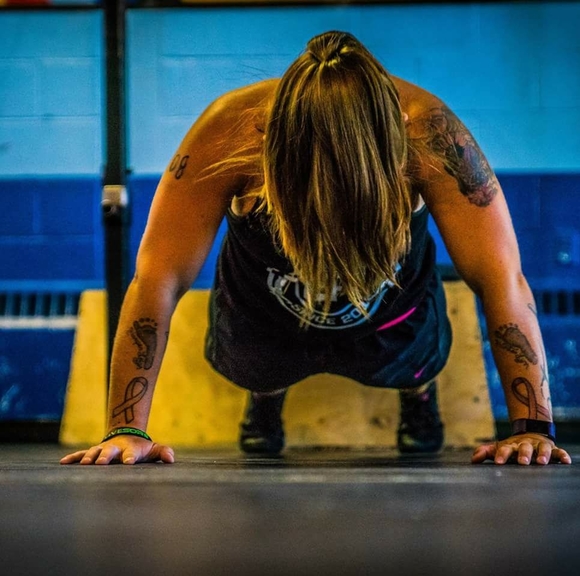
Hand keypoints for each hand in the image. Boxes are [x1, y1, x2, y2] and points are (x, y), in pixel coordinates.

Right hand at [60, 436, 174, 464]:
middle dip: (106, 456)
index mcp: (130, 449)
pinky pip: (80, 454)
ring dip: (89, 457)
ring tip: (84, 464)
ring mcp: (102, 450)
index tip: (129, 462)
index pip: (131, 453)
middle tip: (102, 462)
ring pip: (94, 452)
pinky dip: (72, 458)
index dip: (131, 457)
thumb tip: (171, 459)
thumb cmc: (141, 449)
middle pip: (110, 452)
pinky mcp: (92, 453)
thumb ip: (162, 452)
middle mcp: (115, 449)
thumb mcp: (152, 450)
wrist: (126, 437)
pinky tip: (63, 463)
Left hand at [471, 433, 571, 465]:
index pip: (505, 449)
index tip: (498, 462)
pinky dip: (563, 455)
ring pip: (542, 449)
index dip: (501, 455)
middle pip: (524, 448)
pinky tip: (566, 461)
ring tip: (541, 462)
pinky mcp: (552, 449)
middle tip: (522, 462)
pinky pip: (559, 452)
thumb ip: (486, 452)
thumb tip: (473, 459)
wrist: (530, 433)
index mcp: (512, 445)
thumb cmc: (512, 447)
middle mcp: (526, 444)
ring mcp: (539, 446)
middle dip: (523, 454)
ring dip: (542, 455)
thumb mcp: (499, 447)